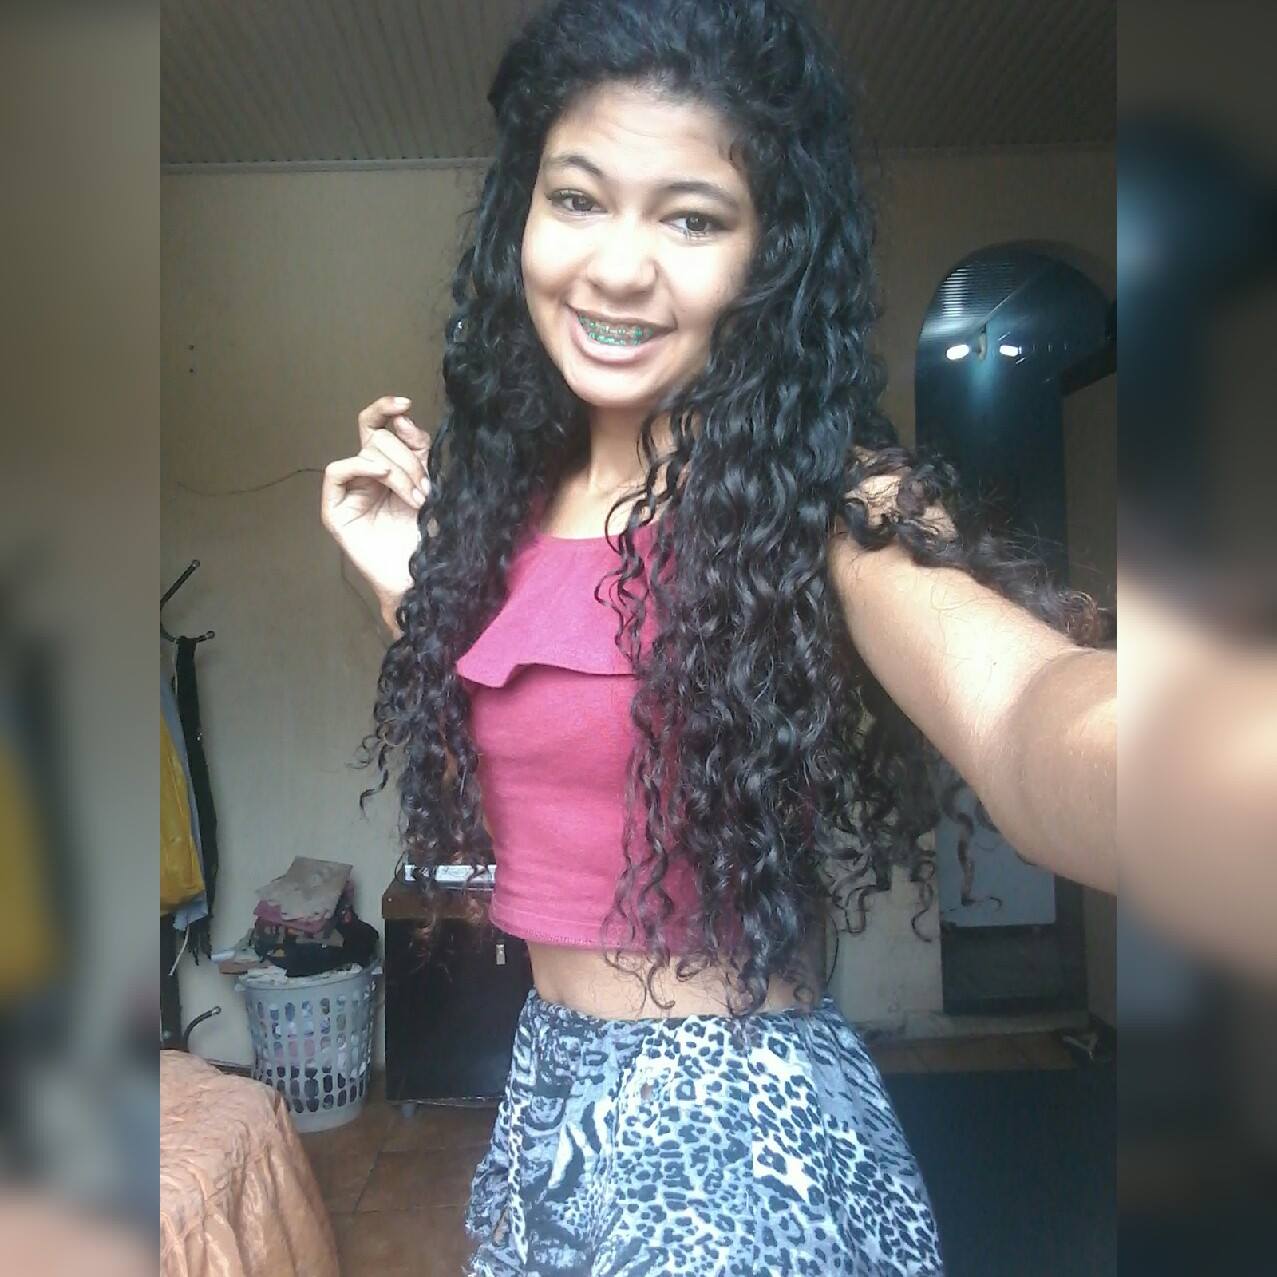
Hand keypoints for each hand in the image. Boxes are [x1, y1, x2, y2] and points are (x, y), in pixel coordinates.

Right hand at [321, 395, 430, 611]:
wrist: (425, 579)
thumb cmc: (431, 539)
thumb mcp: (433, 485)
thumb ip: (420, 451)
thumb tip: (403, 417)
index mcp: (392, 467)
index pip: (382, 426)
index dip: (388, 409)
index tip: (406, 402)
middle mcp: (369, 476)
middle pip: (378, 438)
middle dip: (408, 458)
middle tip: (427, 488)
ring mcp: (351, 493)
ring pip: (366, 453)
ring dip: (398, 471)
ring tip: (418, 498)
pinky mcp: (336, 511)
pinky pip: (337, 471)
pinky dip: (361, 466)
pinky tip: (382, 475)